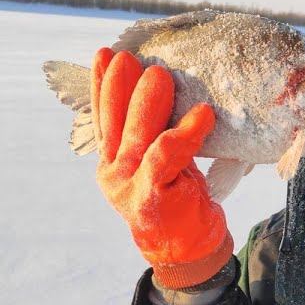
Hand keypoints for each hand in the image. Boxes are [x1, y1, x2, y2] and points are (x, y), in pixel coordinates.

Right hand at [91, 48, 232, 288]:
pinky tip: (203, 114)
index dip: (101, 86)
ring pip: (137, 137)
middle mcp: (113, 174)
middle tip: (131, 58)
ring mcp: (129, 187)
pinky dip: (185, 132)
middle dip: (119, 87)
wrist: (188, 250)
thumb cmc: (178, 199)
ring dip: (147, 103)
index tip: (105, 54)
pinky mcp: (151, 197)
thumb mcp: (162, 162)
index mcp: (112, 163)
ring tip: (159, 75)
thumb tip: (164, 87)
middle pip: (113, 123)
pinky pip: (167, 156)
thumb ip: (153, 135)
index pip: (104, 119)